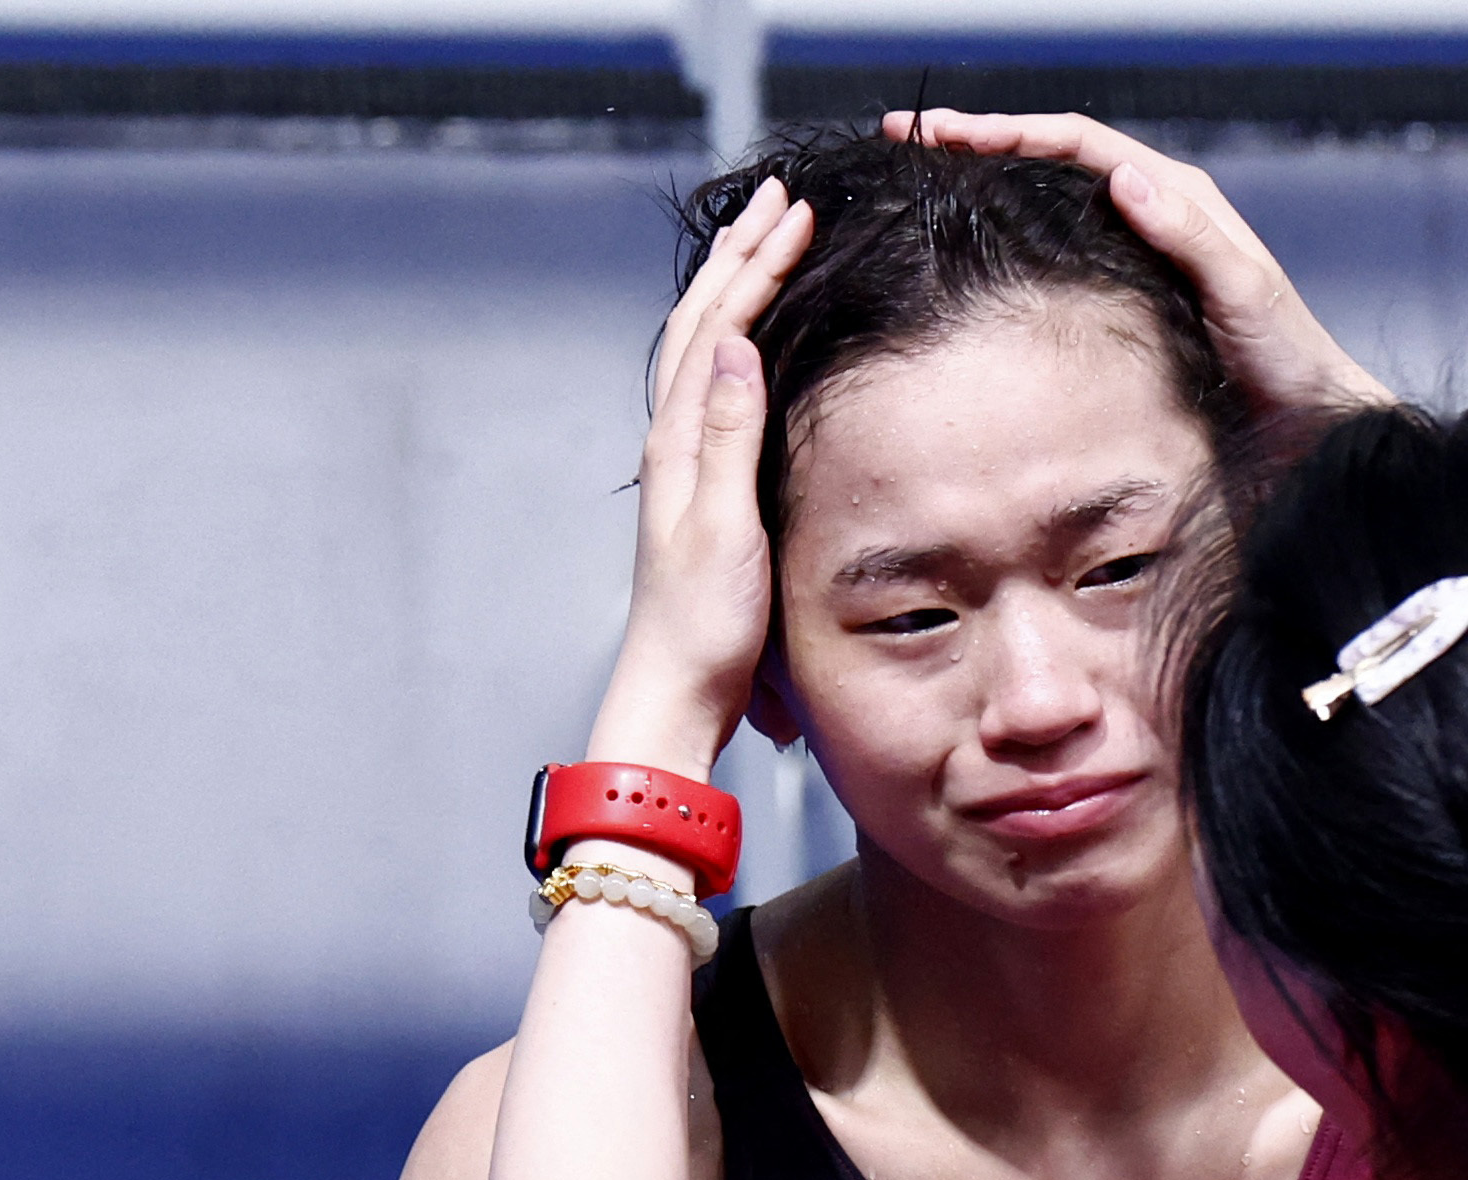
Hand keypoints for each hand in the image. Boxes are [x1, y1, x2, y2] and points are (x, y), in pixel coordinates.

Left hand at [590, 178, 814, 781]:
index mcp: (680, 444)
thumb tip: (736, 347)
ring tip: (762, 245)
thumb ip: (727, 437)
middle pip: (703, 325)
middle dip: (742, 256)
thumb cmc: (703, 626)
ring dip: (733, 288)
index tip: (794, 214)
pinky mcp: (700, 488)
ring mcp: (683, 464)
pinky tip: (747, 342)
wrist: (675, 690)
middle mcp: (673, 443)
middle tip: (779, 201)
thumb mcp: (723, 529)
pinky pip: (711, 387)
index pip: (720, 328)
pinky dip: (732, 340)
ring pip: (703, 350)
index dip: (756, 266)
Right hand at [888, 109, 1389, 414]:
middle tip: (911, 146)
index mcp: (1176, 195)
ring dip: (989, 192)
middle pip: (1051, 160)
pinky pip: (1058, 258)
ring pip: (1048, 206)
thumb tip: (1122, 177)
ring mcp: (1134, 257)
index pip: (1076, 142)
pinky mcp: (1126, 301)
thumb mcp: (1243, 291)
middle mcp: (1152, 214)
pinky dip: (1013, 246)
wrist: (1310, 421)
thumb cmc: (1287, 358)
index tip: (942, 135)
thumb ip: (1189, 234)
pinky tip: (975, 260)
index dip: (1006, 130)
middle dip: (981, 147)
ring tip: (925, 188)